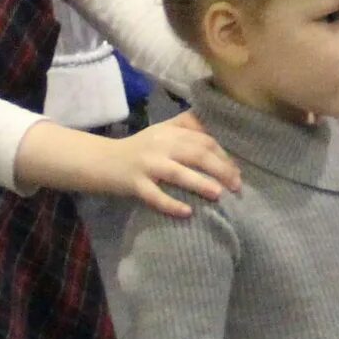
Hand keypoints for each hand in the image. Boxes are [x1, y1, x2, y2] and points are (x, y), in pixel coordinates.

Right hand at [40, 111, 240, 216]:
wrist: (101, 161)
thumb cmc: (138, 148)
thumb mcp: (161, 131)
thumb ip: (186, 125)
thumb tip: (216, 127)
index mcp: (169, 131)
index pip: (203, 139)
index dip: (223, 154)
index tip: (237, 170)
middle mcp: (159, 144)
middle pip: (196, 153)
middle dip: (220, 168)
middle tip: (236, 185)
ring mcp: (146, 164)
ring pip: (177, 172)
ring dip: (200, 183)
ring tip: (219, 194)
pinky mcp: (134, 183)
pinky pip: (155, 195)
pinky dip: (171, 204)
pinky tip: (187, 212)